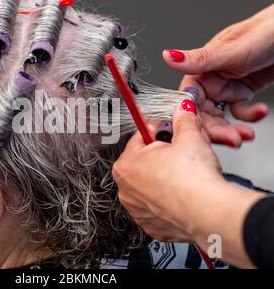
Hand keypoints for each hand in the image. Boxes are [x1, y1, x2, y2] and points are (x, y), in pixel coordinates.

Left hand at [113, 99, 224, 242]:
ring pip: (152, 184)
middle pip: (146, 160)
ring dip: (166, 176)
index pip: (142, 135)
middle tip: (183, 151)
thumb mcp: (190, 138)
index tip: (172, 128)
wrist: (209, 214)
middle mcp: (126, 189)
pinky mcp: (152, 225)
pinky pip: (159, 205)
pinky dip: (170, 199)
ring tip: (186, 174)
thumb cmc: (193, 180)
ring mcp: (137, 209)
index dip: (162, 129)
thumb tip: (183, 109)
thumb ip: (183, 120)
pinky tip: (184, 194)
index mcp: (125, 164)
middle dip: (164, 153)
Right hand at [163, 3, 273, 146]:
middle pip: (203, 113)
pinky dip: (250, 116)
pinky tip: (260, 111)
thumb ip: (198, 60)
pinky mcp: (244, 92)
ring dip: (232, 128)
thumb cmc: (266, 31)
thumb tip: (169, 57)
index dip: (191, 117)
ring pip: (220, 116)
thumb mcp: (230, 50)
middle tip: (231, 139)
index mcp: (201, 69)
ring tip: (245, 134)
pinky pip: (240, 112)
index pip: (188, 99)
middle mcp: (211, 79)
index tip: (199, 131)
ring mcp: (227, 86)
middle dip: (215, 129)